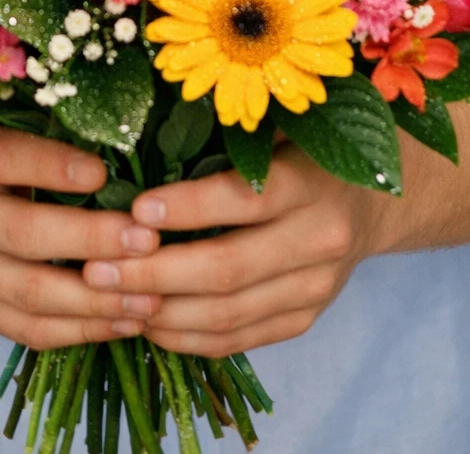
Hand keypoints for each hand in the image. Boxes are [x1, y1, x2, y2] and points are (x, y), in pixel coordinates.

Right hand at [0, 123, 162, 348]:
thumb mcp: (10, 125)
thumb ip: (55, 136)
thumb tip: (129, 159)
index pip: (3, 158)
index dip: (53, 167)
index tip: (104, 173)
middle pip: (22, 233)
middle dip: (92, 241)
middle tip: (148, 242)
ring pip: (27, 293)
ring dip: (96, 300)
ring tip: (148, 297)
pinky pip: (25, 329)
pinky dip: (79, 329)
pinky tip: (123, 321)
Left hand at [81, 144, 385, 356]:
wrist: (373, 203)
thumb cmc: (305, 151)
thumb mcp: (276, 129)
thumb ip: (227, 141)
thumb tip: (141, 147)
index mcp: (310, 182)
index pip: (241, 200)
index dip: (185, 209)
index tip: (133, 211)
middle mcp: (319, 240)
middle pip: (226, 269)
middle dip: (152, 273)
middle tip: (96, 269)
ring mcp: (314, 288)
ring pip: (227, 314)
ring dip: (161, 313)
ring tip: (110, 300)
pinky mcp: (304, 320)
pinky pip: (238, 340)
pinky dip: (186, 338)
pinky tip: (147, 323)